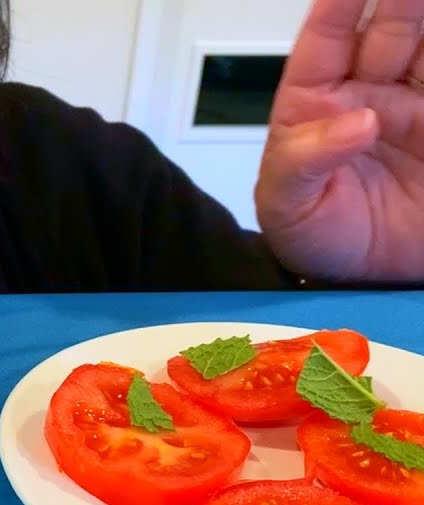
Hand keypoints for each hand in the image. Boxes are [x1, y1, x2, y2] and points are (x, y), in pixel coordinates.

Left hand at [256, 0, 423, 281]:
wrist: (363, 281)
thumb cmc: (313, 236)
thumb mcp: (287, 206)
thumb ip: (304, 160)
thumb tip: (358, 121)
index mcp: (313, 104)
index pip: (324, 42)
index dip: (336, 7)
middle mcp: (366, 94)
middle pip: (387, 31)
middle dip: (399, 1)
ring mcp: (412, 107)